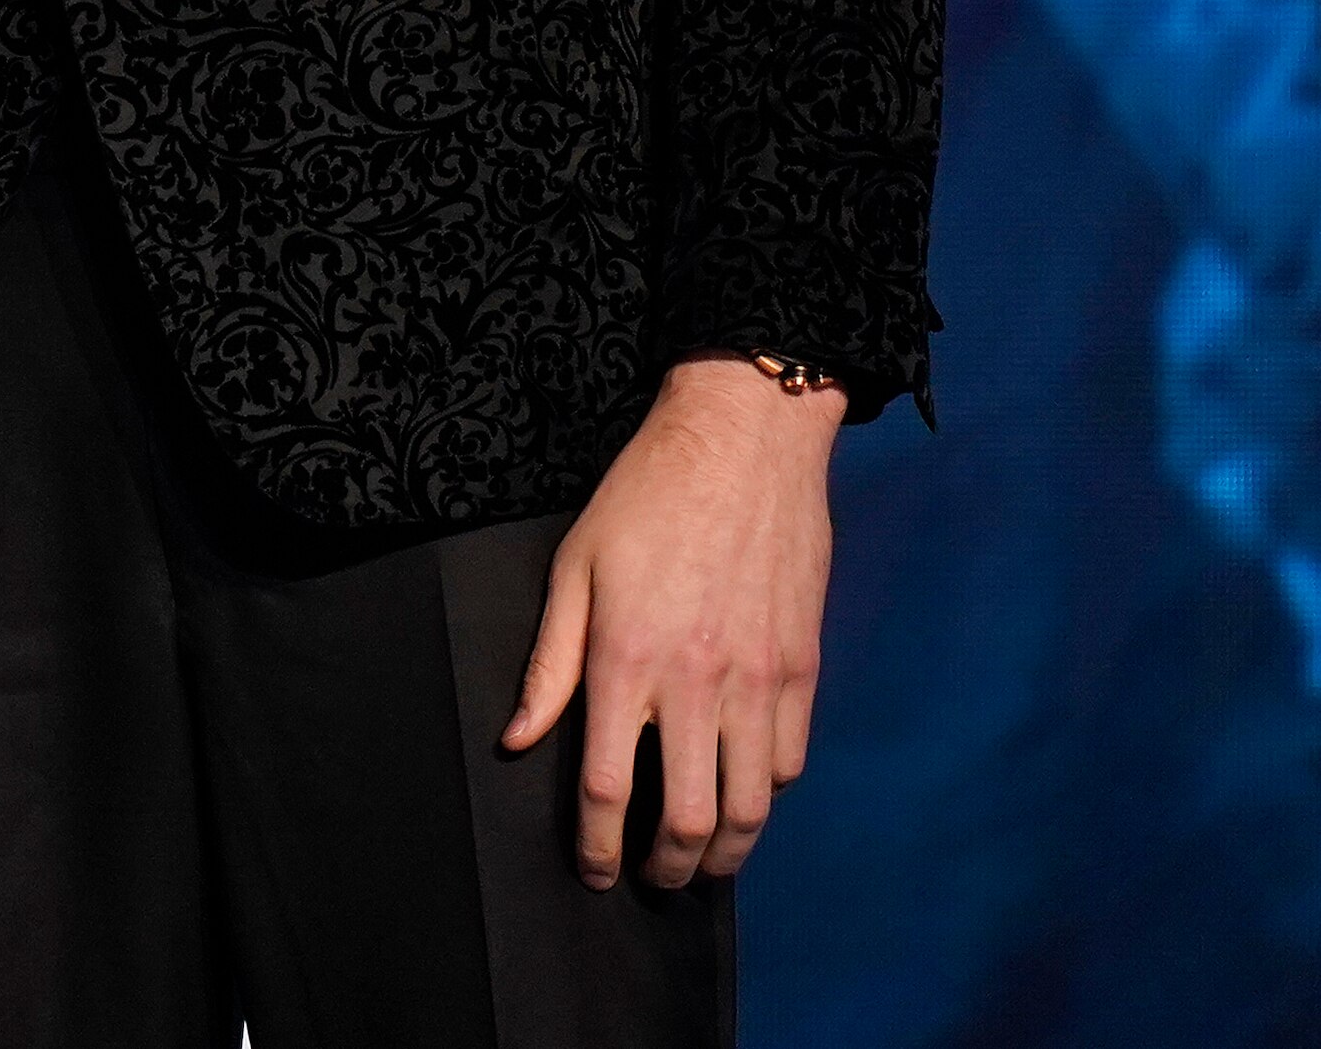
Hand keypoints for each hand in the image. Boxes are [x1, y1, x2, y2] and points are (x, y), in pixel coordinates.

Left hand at [503, 358, 846, 888]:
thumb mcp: (575, 567)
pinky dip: (768, 794)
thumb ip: (549, 665)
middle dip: (666, 869)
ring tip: (703, 862)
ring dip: (723, 851)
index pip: (605, 788)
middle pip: (685, 817)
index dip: (596, 847)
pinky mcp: (802, 666)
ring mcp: (758, 678)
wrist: (743, 441)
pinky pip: (791, 761)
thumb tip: (517, 740)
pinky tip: (744, 793)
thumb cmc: (646, 495)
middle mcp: (695, 681)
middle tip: (654, 879)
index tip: (594, 871)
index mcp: (626, 659)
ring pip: (749, 805)